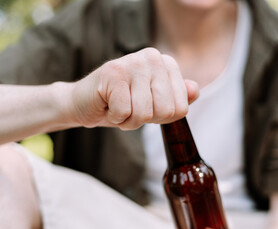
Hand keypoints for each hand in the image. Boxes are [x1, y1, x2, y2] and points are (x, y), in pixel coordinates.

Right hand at [69, 47, 198, 129]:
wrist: (84, 103)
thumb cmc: (121, 104)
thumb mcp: (154, 103)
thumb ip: (177, 97)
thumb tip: (194, 90)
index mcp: (166, 64)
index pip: (181, 107)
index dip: (162, 117)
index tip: (146, 107)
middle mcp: (152, 57)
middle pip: (165, 111)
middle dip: (145, 120)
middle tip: (130, 108)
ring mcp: (132, 62)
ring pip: (145, 113)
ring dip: (129, 121)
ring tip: (119, 107)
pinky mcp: (113, 73)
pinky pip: (125, 112)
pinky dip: (115, 118)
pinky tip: (108, 105)